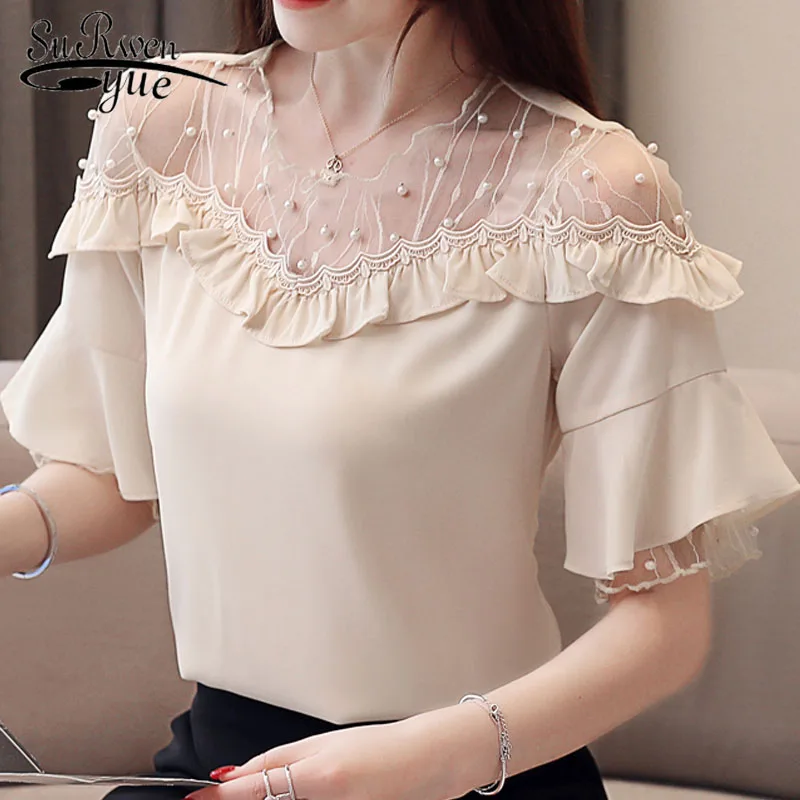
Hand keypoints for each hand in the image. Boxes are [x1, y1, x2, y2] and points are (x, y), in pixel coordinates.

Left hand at [184, 705, 494, 799]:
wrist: (421, 763)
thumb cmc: (375, 747)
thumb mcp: (321, 744)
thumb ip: (276, 760)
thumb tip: (233, 776)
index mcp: (315, 774)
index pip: (253, 789)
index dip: (219, 798)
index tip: (195, 798)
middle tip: (229, 794)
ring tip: (280, 787)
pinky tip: (298, 795)